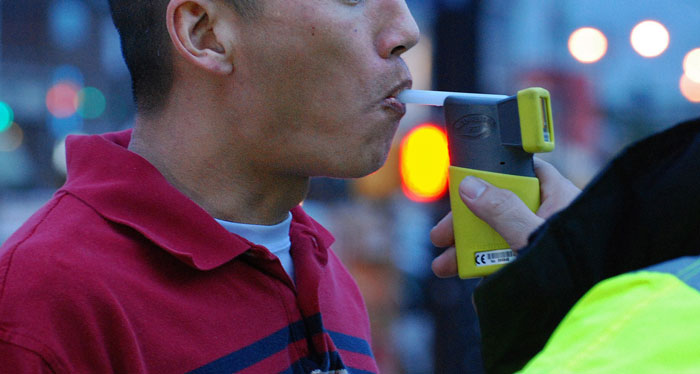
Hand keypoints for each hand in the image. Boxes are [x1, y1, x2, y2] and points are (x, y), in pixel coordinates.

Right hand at [430, 158, 580, 277]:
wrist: (592, 305)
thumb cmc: (578, 264)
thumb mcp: (532, 234)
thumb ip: (503, 210)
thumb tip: (470, 187)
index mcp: (557, 195)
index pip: (520, 172)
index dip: (490, 176)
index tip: (462, 187)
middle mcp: (549, 215)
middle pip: (499, 208)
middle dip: (467, 225)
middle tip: (442, 237)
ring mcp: (542, 242)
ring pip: (500, 238)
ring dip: (469, 252)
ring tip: (445, 267)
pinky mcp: (539, 266)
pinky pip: (509, 262)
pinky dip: (489, 271)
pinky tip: (475, 284)